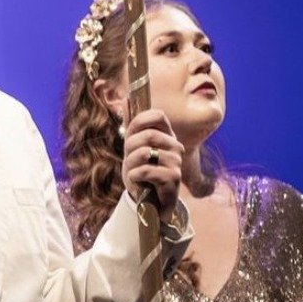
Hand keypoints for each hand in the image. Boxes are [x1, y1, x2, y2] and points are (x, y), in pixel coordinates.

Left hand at [120, 108, 183, 225]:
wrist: (148, 203)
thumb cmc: (142, 173)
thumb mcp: (133, 148)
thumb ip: (132, 124)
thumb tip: (126, 98)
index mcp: (167, 135)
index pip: (158, 115)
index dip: (140, 122)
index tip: (131, 136)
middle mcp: (175, 146)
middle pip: (148, 134)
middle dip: (130, 147)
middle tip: (129, 159)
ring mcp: (176, 162)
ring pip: (145, 153)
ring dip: (131, 164)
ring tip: (134, 173)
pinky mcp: (174, 179)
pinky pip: (147, 170)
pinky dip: (135, 175)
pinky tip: (136, 181)